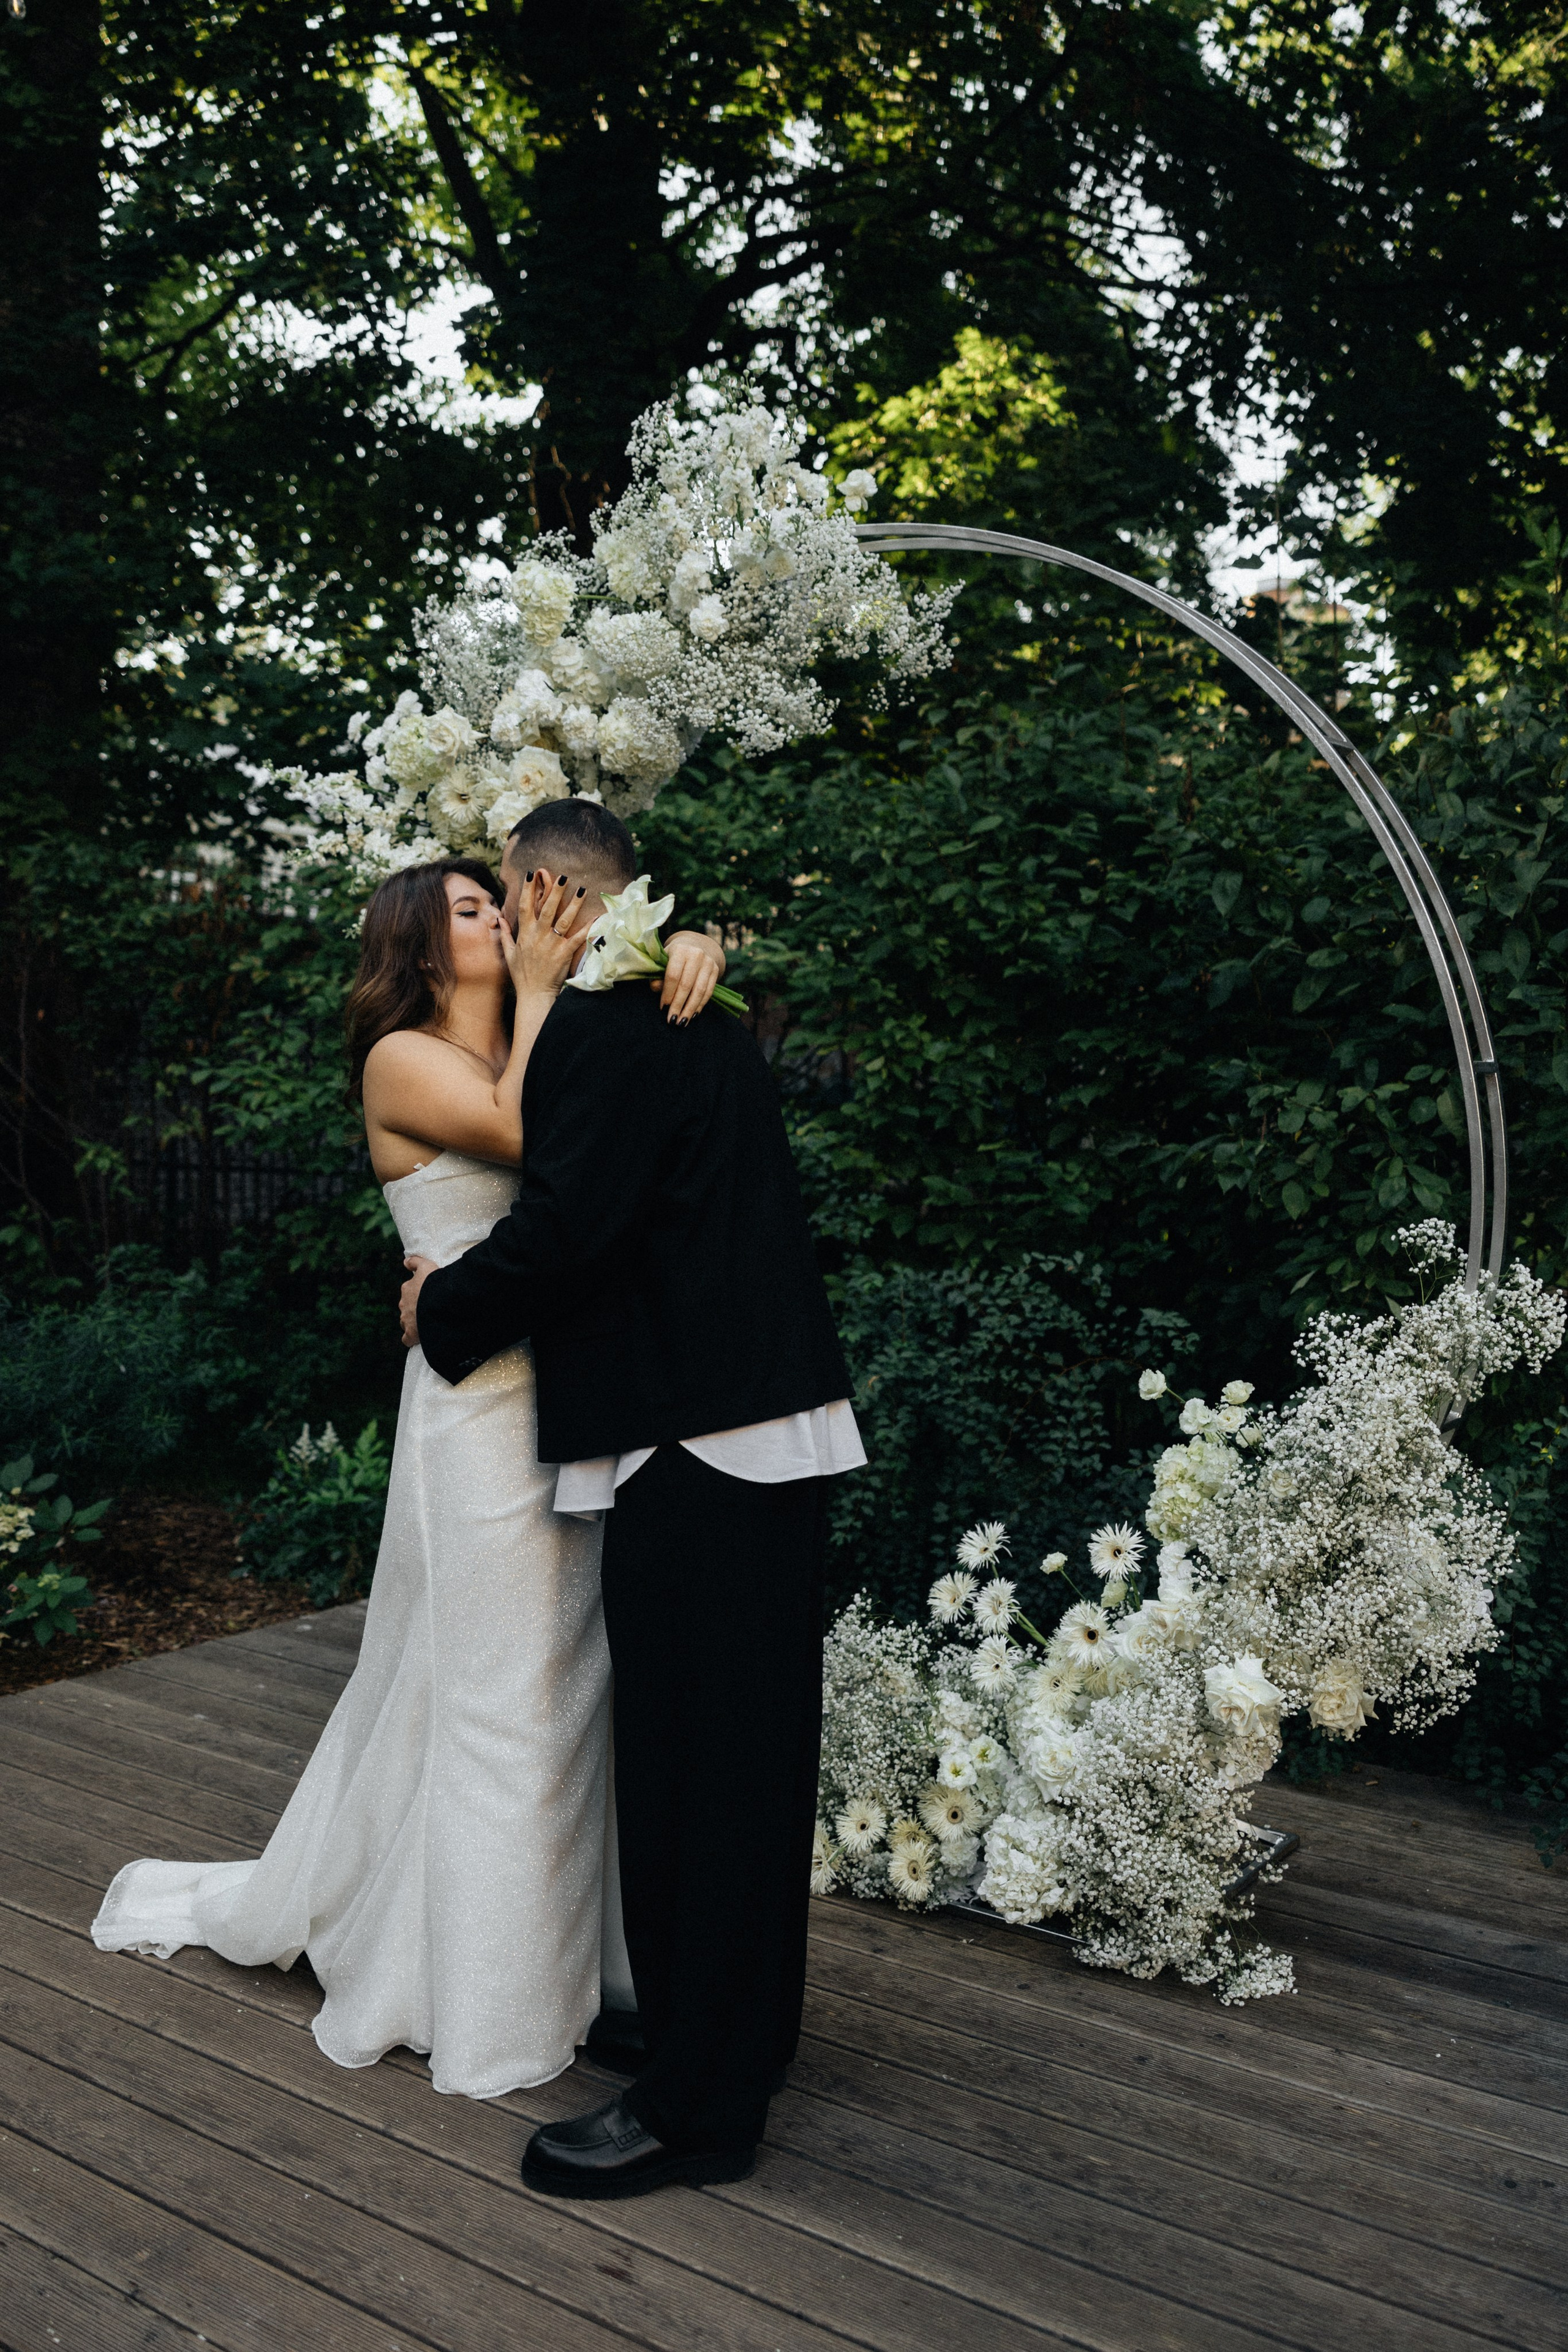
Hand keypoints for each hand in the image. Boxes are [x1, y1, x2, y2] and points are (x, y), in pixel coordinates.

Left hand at [400, 1253, 436, 1347]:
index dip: (419, 1294)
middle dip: (415, 1309)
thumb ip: (415, 1262)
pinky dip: (411, 1339)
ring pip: (406, 1322)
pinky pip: (407, 1339)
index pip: (409, 1291)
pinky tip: (419, 1338)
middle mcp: (403, 1304)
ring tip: (427, 1324)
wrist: (439, 1302)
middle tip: (430, 1310)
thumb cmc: (434, 1283)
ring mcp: (406, 1320)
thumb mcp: (426, 1265)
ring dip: (413, 1323)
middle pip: (407, 1307)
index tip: (429, 1296)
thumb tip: (405, 1262)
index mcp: (407, 1289)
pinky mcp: (411, 1334)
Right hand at [502, 871, 594, 1000]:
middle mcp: (537, 936)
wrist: (534, 995)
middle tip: (563, 876)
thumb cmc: (522, 975)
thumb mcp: (508, 953)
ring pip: (564, 920)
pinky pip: (577, 938)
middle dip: (555, 891)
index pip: (525, 906)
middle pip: (547, 908)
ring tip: (582, 889)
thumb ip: (505, 934)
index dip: (528, 889)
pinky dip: (587, 928)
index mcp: (524, 934)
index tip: (531, 873)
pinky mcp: (563, 954)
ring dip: (573, 904)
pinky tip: (596, 917)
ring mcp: (551, 944)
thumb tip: (499, 919)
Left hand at [659, 929, 726, 1023]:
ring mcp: (708, 962)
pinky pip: (708, 992)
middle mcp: (696, 954)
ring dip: (690, 1009)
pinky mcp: (715, 970)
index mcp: (680, 950)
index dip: (667, 993)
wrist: (693, 946)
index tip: (662, 1008)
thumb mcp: (661, 963)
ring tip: (682, 1022)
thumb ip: (657, 977)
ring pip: (699, 991)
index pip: (673, 975)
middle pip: (686, 985)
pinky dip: (700, 1005)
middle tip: (672, 1020)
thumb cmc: (672, 958)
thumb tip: (656, 989)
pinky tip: (692, 1014)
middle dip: (678, 1005)